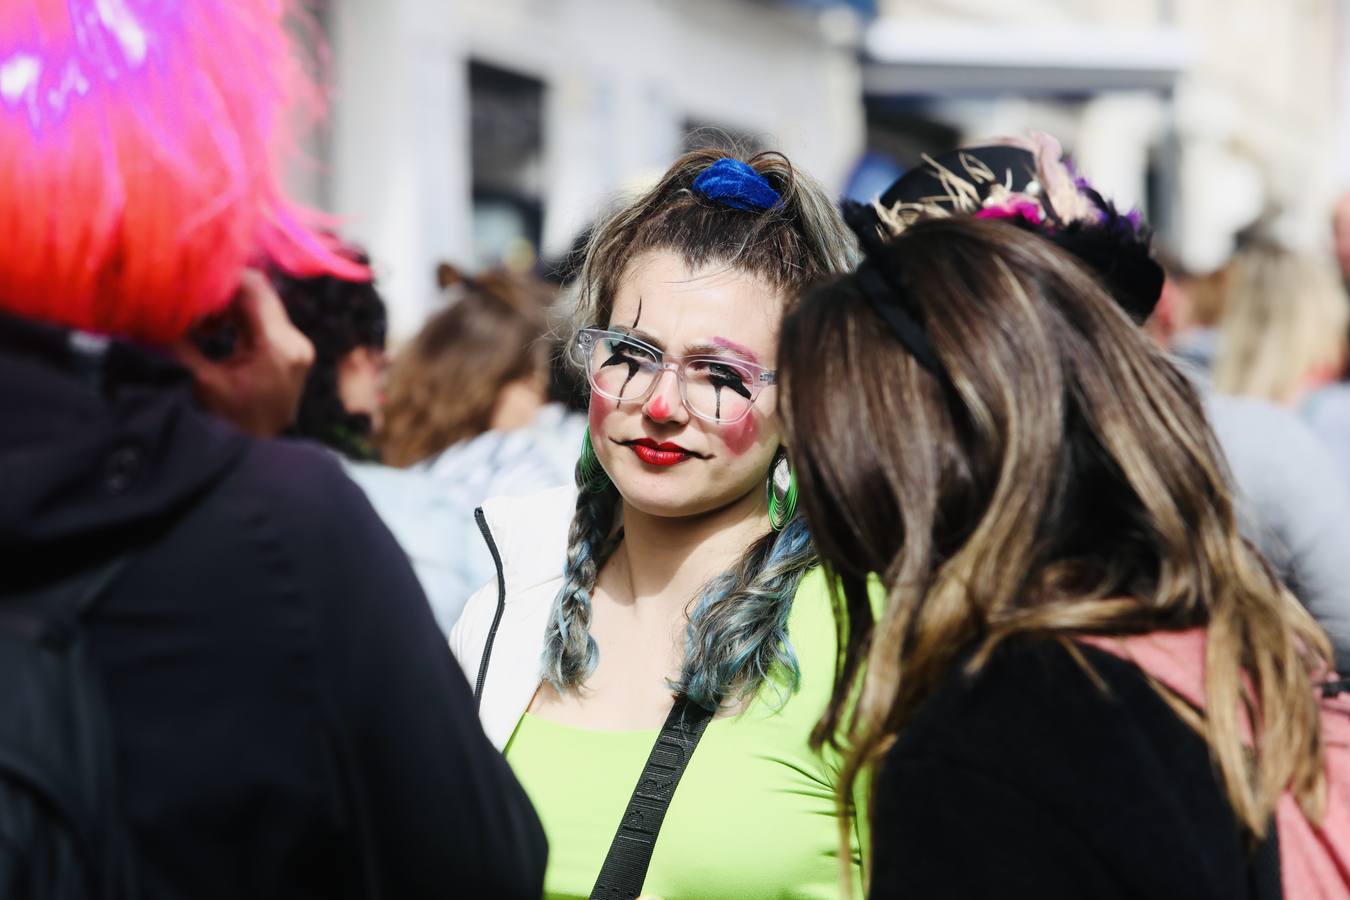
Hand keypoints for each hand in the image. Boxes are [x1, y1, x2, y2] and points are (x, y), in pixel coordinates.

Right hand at [173, 270, 315, 437]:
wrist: (260, 453)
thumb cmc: (230, 423)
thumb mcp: (203, 382)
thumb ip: (182, 343)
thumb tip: (156, 311)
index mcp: (278, 345)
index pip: (255, 288)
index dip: (221, 278)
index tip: (191, 284)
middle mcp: (295, 340)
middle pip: (258, 293)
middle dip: (220, 292)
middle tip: (190, 304)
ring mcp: (297, 345)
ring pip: (260, 304)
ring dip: (227, 305)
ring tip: (200, 322)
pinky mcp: (291, 350)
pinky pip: (263, 319)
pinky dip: (238, 318)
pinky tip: (213, 330)